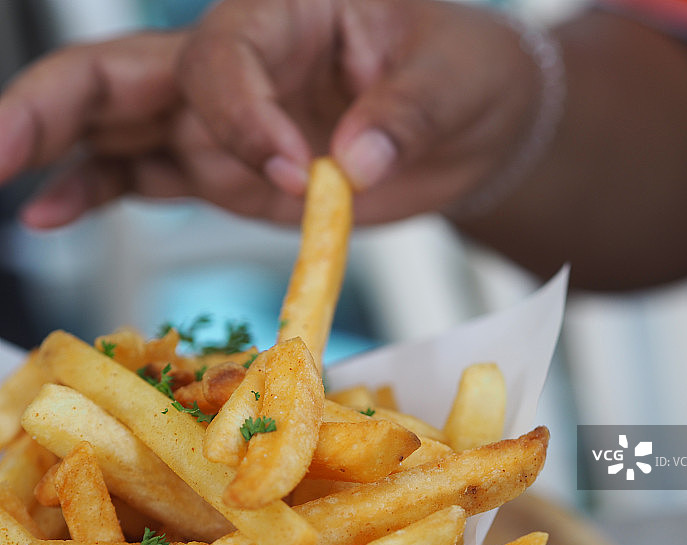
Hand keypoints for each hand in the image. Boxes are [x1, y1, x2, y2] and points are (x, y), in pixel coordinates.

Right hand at [0, 0, 539, 227]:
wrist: (470, 124)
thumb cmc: (464, 76)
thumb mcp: (451, 82)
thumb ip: (404, 116)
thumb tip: (355, 163)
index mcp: (289, 11)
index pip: (224, 53)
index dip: (241, 116)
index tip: (298, 172)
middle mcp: (238, 61)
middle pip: (121, 69)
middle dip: (52, 105)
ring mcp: (222, 120)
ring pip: (116, 123)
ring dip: (54, 150)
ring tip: (1, 182)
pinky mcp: (226, 169)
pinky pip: (146, 174)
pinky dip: (97, 191)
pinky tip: (53, 212)